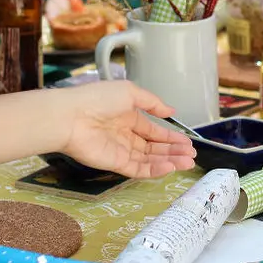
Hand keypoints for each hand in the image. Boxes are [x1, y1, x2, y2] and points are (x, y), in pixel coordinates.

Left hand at [60, 81, 195, 177]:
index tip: (187, 142)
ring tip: (188, 162)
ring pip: (149, 159)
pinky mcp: (115, 164)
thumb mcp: (130, 92)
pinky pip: (138, 169)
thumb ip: (152, 103)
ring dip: (169, 161)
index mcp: (128, 116)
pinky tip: (170, 167)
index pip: (153, 130)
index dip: (171, 136)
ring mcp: (120, 150)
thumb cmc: (97, 99)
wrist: (70, 117)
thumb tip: (171, 111)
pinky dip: (155, 170)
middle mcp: (125, 134)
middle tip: (191, 155)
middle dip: (174, 151)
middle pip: (154, 147)